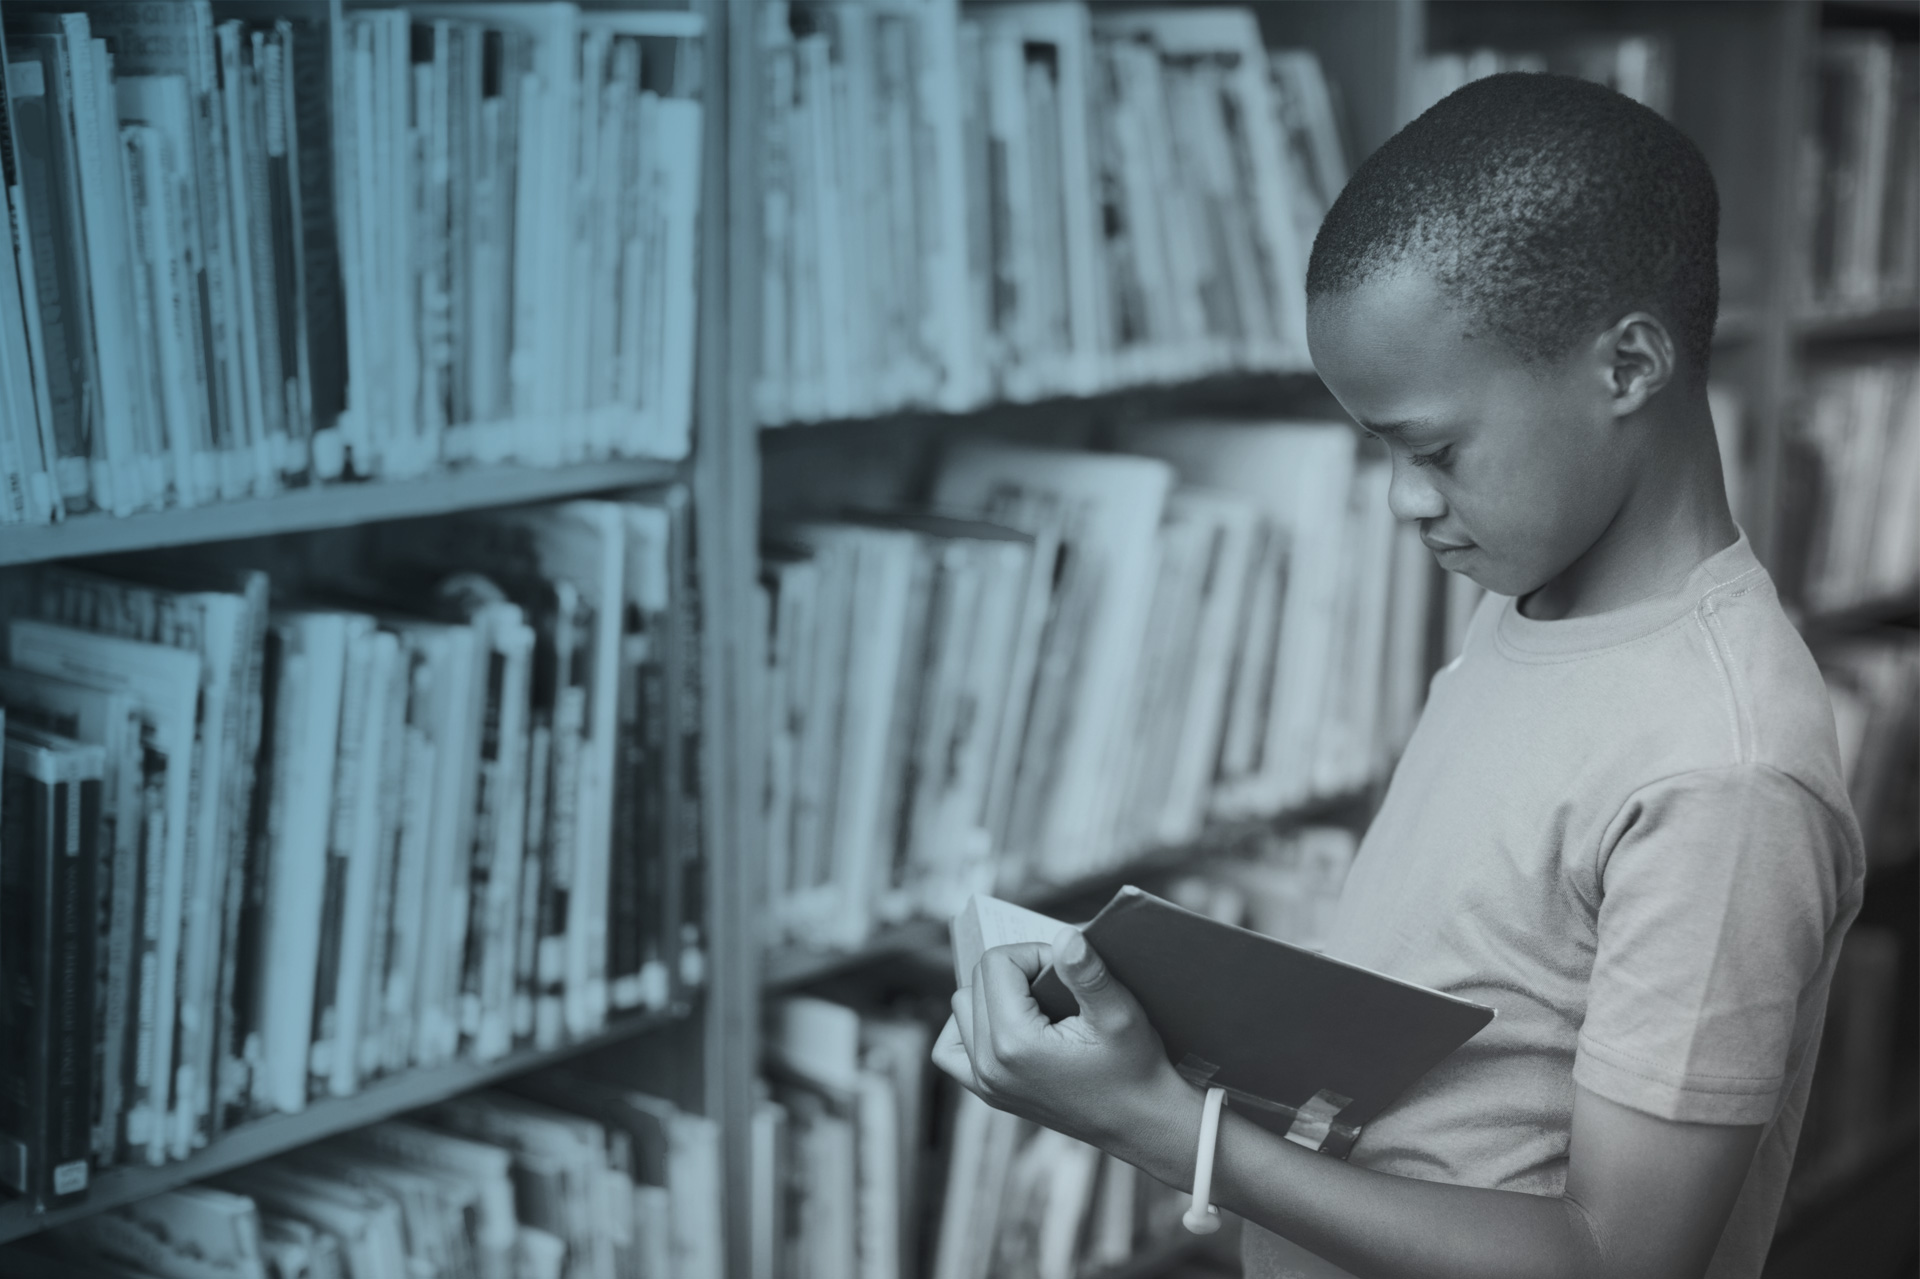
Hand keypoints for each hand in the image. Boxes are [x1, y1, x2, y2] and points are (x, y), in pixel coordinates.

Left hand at [931, 927, 1195, 1156]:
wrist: (1141, 1123)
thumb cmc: (1136, 1069)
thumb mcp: (1120, 1014)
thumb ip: (1087, 973)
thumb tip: (1064, 936)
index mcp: (1015, 1043)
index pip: (996, 963)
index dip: (1033, 953)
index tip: (1064, 969)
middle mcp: (989, 1066)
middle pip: (976, 981)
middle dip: (1016, 971)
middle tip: (1057, 985)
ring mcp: (985, 1084)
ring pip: (961, 1009)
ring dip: (993, 995)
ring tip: (1033, 1001)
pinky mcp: (989, 1094)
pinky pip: (952, 1050)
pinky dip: (970, 1028)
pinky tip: (1003, 1024)